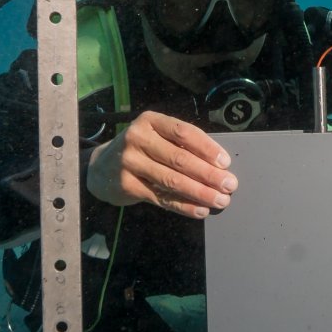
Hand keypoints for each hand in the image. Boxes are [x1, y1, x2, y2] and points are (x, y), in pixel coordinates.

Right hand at [86, 110, 237, 219]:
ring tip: (220, 200)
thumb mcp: (156, 137)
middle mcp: (137, 138)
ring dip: (200, 192)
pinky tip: (200, 210)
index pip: (184, 132)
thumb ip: (181, 145)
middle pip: (180, 159)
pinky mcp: (127, 185)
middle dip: (209, 174)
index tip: (226, 163)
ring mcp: (129, 162)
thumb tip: (219, 165)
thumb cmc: (141, 150)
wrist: (101, 168)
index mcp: (150, 121)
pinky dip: (183, 206)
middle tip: (230, 185)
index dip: (207, 148)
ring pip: (172, 180)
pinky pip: (162, 198)